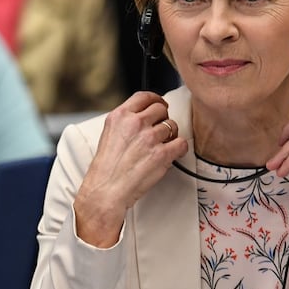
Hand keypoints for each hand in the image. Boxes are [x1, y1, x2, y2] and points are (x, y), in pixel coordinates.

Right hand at [73, 91, 187, 246]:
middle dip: (163, 118)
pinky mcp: (162, 154)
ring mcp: (149, 137)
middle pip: (161, 109)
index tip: (159, 104)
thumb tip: (144, 116)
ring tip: (161, 146)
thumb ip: (126, 122)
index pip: (144, 97)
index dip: (155, 100)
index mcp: (120, 116)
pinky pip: (181, 143)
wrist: (106, 191)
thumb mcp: (109, 134)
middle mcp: (135, 123)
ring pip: (172, 125)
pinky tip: (171, 154)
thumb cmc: (107, 168)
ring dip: (170, 135)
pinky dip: (179, 149)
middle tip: (160, 130)